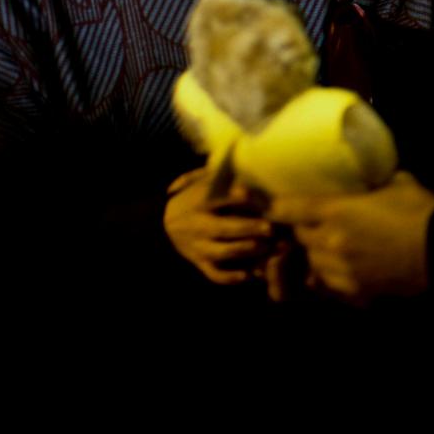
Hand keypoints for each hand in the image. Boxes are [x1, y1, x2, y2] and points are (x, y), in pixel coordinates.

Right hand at [164, 169, 274, 284]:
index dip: (236, 197)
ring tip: (267, 249)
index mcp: (198, 200)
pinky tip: (250, 276)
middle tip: (271, 228)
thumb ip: (220, 173)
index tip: (254, 195)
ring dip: (244, 251)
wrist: (162, 222)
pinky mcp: (199, 262)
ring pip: (221, 252)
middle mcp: (196, 224)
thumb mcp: (200, 180)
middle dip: (247, 228)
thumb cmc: (193, 195)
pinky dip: (231, 277)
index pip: (217, 198)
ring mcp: (197, 246)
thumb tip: (242, 156)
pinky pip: (215, 274)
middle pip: (222, 227)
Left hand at [267, 172, 433, 304]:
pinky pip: (331, 287)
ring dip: (316, 257)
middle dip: (302, 232)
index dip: (277, 207)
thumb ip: (379, 181)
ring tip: (329, 251)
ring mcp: (342, 271)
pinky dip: (333, 279)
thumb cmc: (422, 213)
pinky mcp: (357, 293)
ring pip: (312, 265)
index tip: (272, 206)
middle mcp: (331, 242)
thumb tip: (379, 176)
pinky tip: (345, 272)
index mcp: (337, 211)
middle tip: (311, 226)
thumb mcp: (399, 184)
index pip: (289, 209)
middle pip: (299, 238)